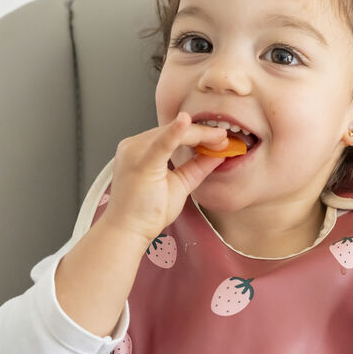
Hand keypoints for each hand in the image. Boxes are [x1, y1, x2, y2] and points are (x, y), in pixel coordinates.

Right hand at [101, 112, 228, 241]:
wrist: (127, 231)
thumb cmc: (147, 212)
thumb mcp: (180, 183)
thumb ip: (197, 167)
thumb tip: (217, 154)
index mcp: (141, 149)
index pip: (173, 134)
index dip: (199, 134)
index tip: (221, 139)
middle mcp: (134, 146)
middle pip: (174, 131)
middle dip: (202, 133)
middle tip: (225, 138)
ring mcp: (134, 153)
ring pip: (172, 134)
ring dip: (198, 134)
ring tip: (220, 138)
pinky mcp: (140, 164)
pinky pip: (160, 144)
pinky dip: (174, 133)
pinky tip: (186, 122)